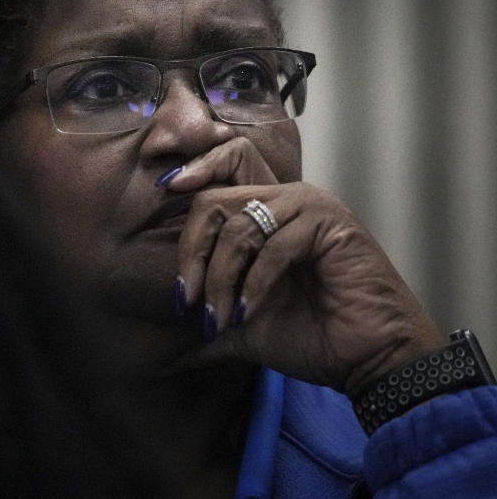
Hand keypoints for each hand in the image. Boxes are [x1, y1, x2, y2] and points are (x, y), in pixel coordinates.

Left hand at [162, 137, 445, 396]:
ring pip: (239, 224)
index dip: (194, 171)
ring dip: (220, 276)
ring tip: (218, 318)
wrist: (365, 360)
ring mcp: (311, 208)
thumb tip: (162, 357)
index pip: (225, 166)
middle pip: (217, 196)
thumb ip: (205, 324)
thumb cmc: (311, 337)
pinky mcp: (331, 224)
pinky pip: (273, 245)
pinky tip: (247, 312)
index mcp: (267, 211)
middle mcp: (287, 199)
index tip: (164, 190)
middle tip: (187, 297)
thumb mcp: (242, 327)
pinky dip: (253, 284)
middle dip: (193, 249)